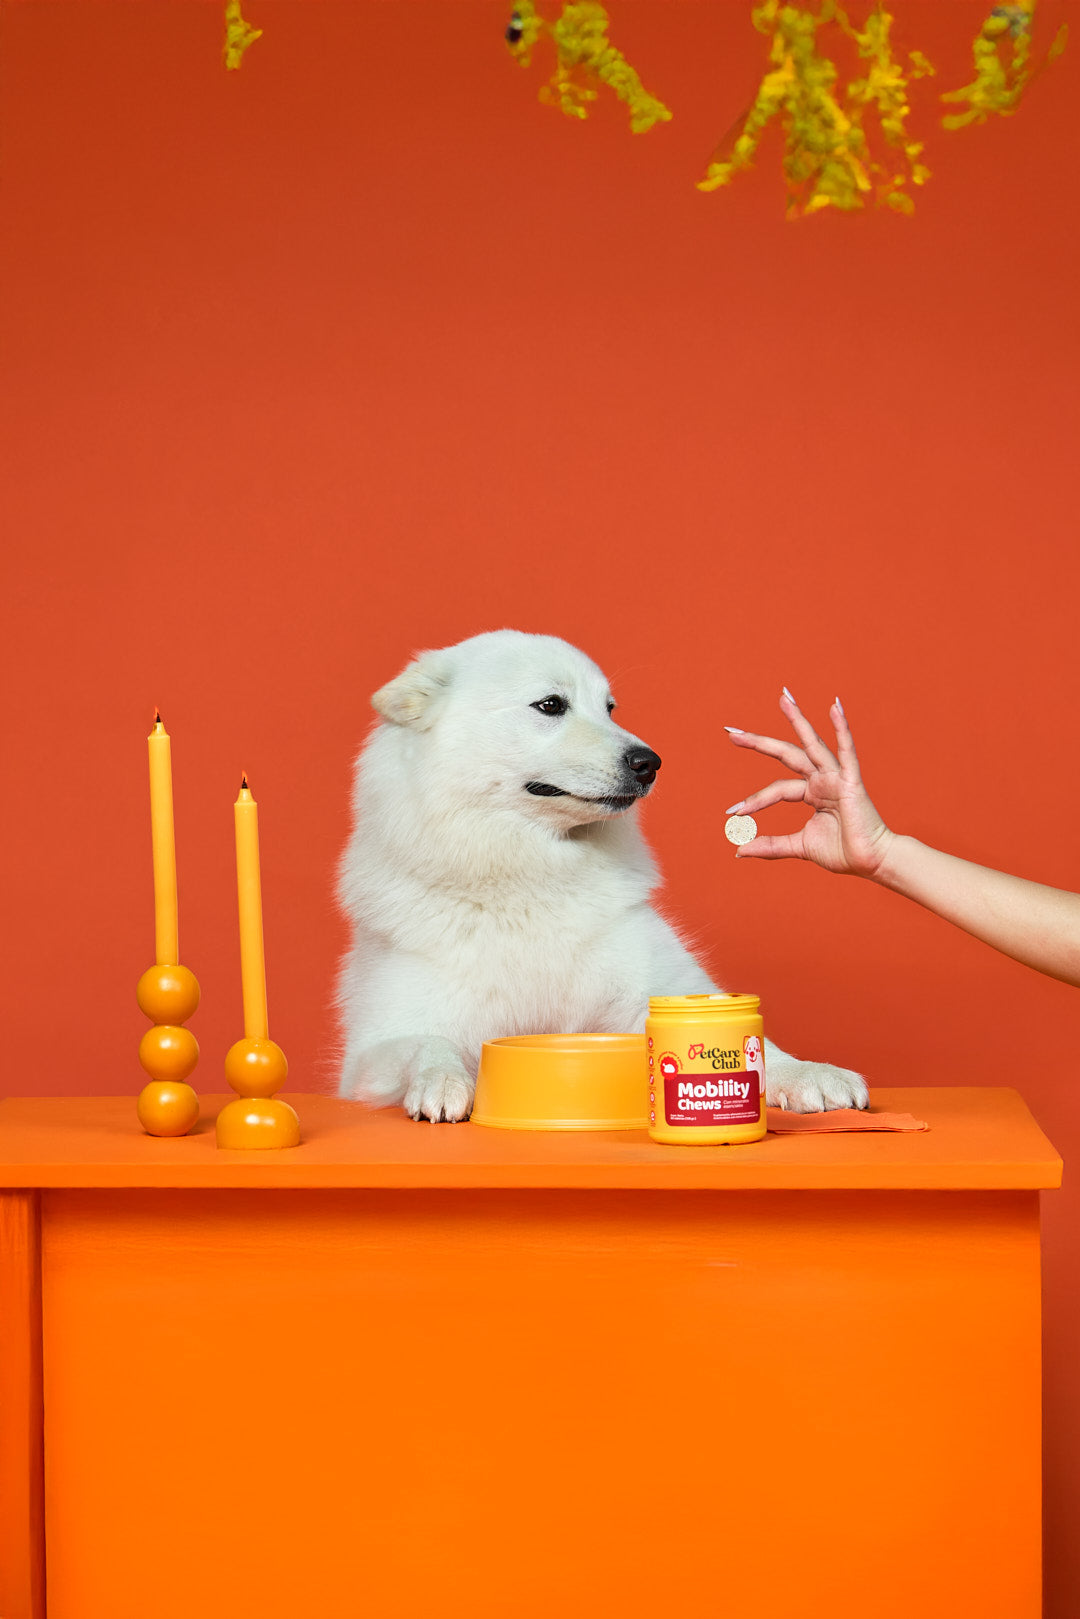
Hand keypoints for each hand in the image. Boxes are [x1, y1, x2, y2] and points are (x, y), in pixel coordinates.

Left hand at [724, 691, 893, 878]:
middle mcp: (821, 779)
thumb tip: (739, 851)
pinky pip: (846, 750)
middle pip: (786, 754)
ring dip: (798, 719)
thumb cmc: (843, 851)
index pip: (777, 789)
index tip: (732, 814)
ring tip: (783, 698)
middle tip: (732, 732)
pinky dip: (842, 728)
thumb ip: (771, 846)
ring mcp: (836, 776)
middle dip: (759, 742)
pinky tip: (834, 707)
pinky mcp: (851, 780)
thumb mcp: (799, 846)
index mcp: (811, 792)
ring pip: (812, 743)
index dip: (754, 800)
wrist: (871, 861)